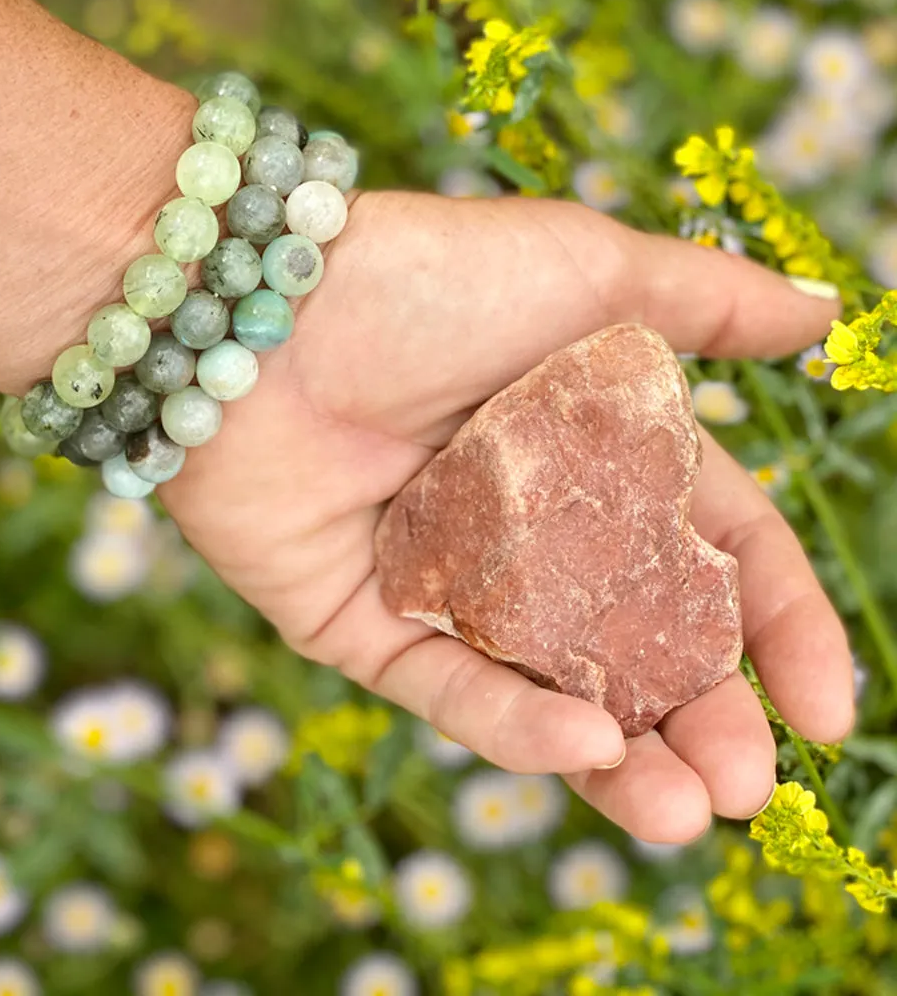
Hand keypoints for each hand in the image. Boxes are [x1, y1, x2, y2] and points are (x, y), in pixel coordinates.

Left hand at [163, 190, 855, 842]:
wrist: (254, 306)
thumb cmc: (427, 278)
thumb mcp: (588, 270)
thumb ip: (707, 304)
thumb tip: (827, 314)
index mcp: (591, 452)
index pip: (708, 554)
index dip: (776, 628)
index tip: (830, 709)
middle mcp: (525, 525)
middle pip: (634, 643)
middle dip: (701, 717)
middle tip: (747, 784)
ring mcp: (443, 583)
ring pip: (547, 690)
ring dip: (622, 759)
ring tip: (684, 813)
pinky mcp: (359, 625)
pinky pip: (444, 690)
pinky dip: (513, 725)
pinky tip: (587, 748)